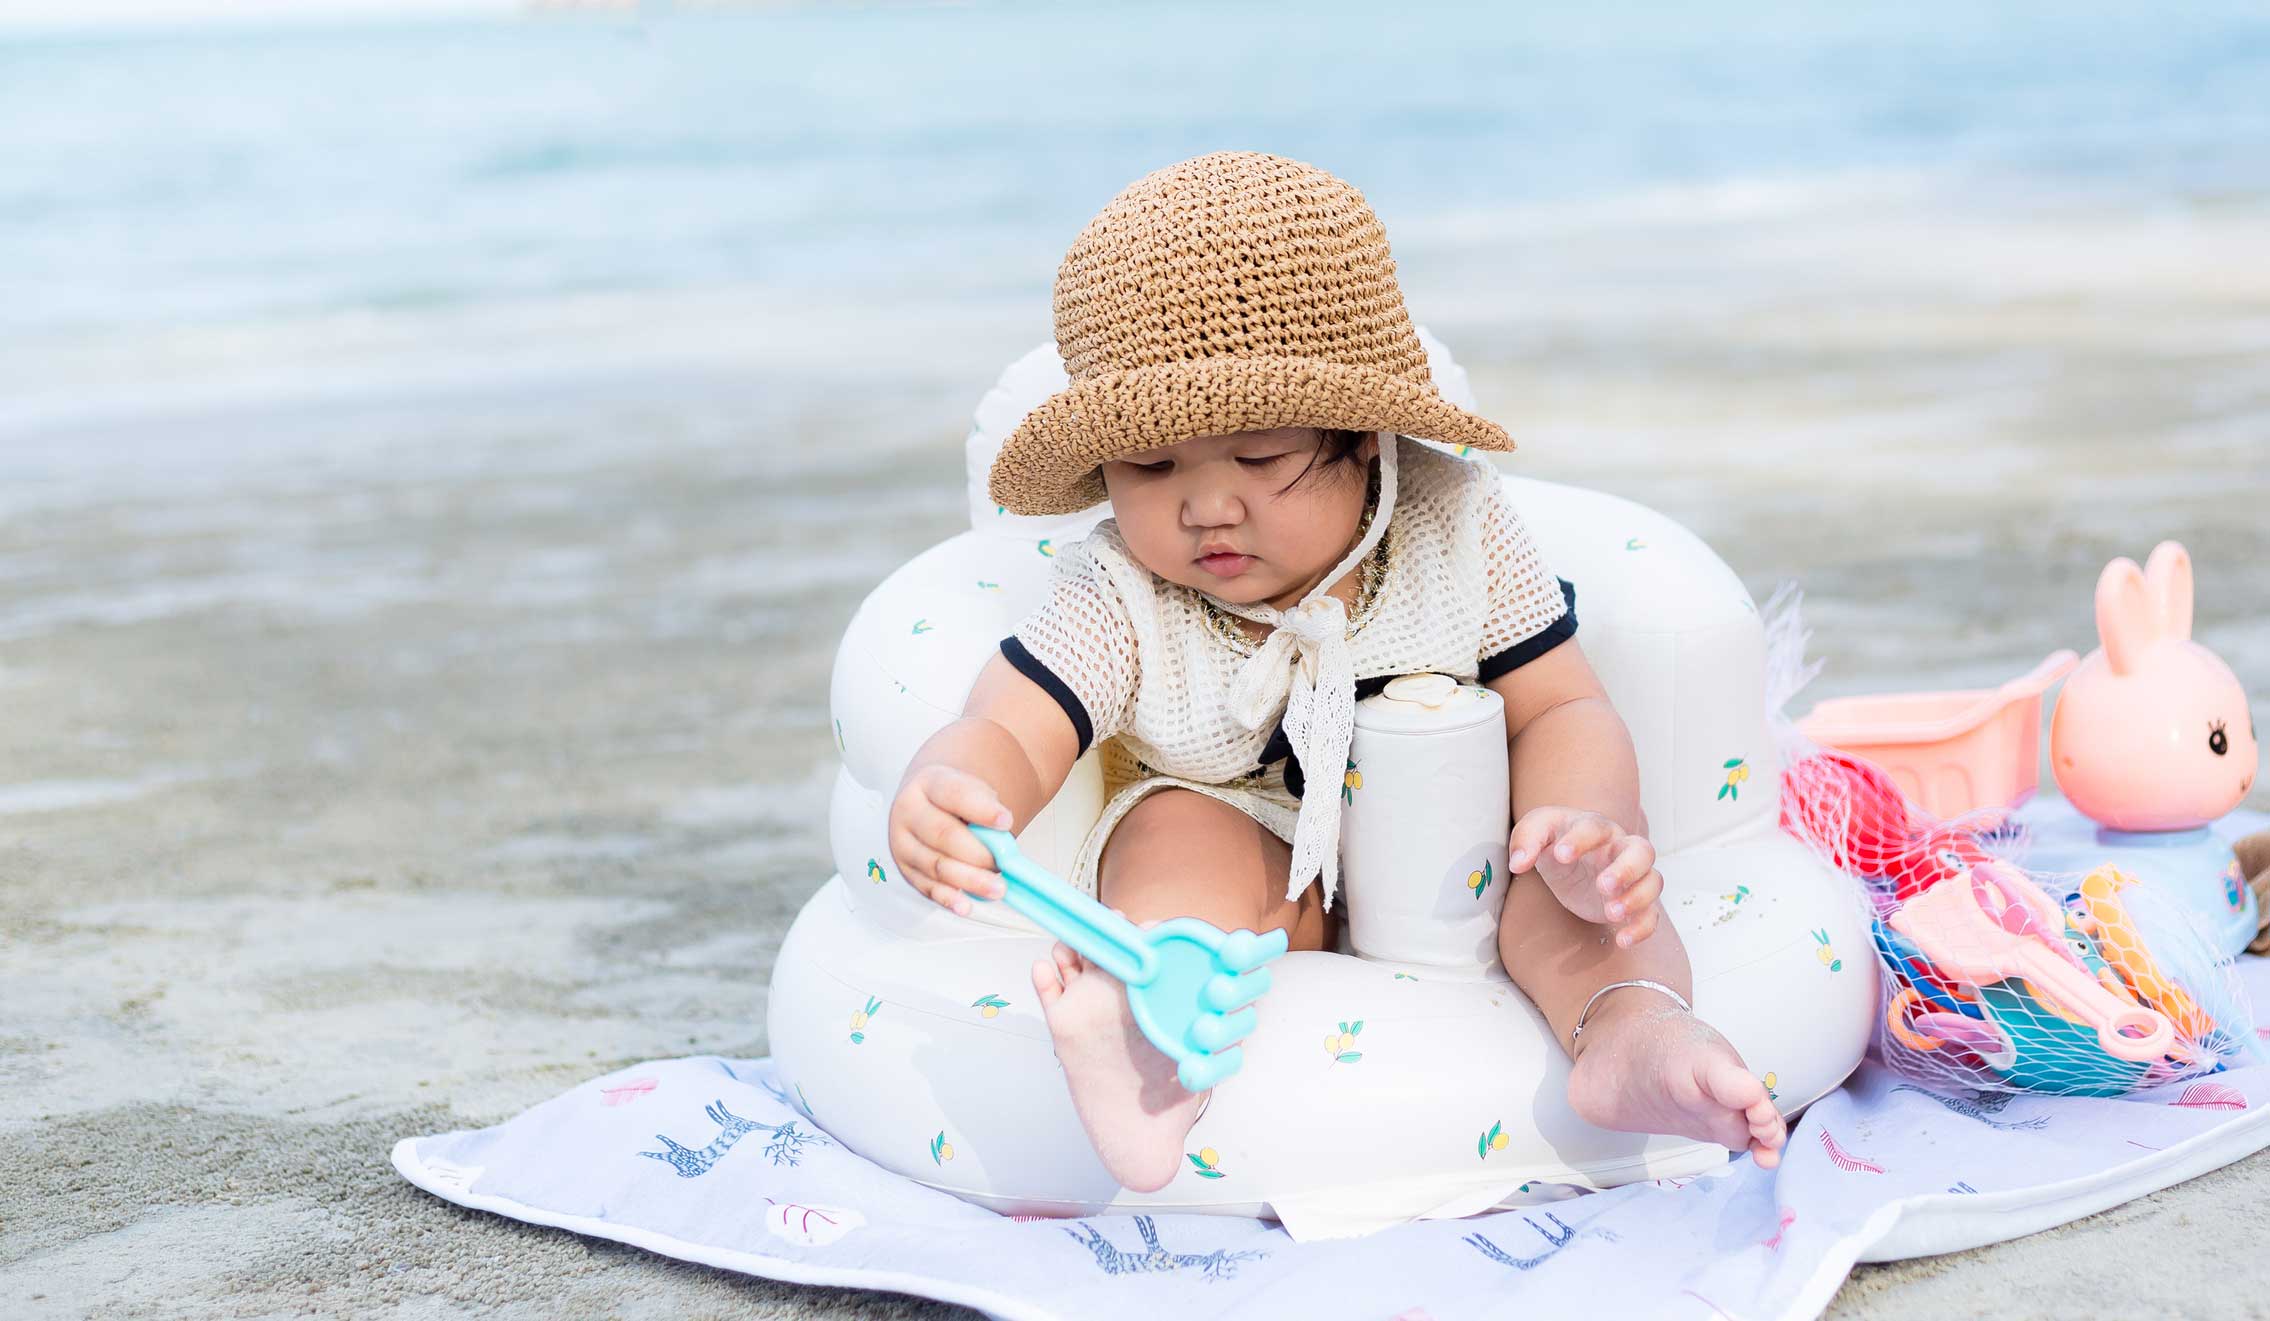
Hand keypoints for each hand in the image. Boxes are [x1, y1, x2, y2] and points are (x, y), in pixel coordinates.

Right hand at [888, 765, 1012, 915]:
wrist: (929, 801)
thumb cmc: (956, 798)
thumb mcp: (972, 789)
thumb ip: (987, 808)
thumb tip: (1002, 843)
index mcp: (928, 783)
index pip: (954, 794)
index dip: (981, 810)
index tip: (1007, 821)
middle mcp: (909, 812)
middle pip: (944, 835)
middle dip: (978, 853)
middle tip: (1003, 864)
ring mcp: (903, 843)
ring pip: (937, 866)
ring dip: (970, 880)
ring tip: (997, 888)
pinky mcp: (906, 869)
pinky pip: (927, 887)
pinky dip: (949, 898)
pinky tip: (966, 905)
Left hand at [1507, 806, 1663, 947]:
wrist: (1569, 857)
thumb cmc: (1555, 840)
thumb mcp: (1536, 831)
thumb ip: (1525, 840)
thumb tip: (1518, 863)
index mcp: (1595, 827)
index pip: (1594, 828)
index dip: (1580, 841)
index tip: (1561, 856)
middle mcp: (1620, 848)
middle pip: (1642, 851)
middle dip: (1626, 869)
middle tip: (1603, 886)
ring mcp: (1631, 876)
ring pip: (1653, 881)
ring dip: (1636, 898)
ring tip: (1610, 913)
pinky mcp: (1633, 901)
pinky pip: (1651, 913)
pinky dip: (1642, 927)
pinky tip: (1622, 939)